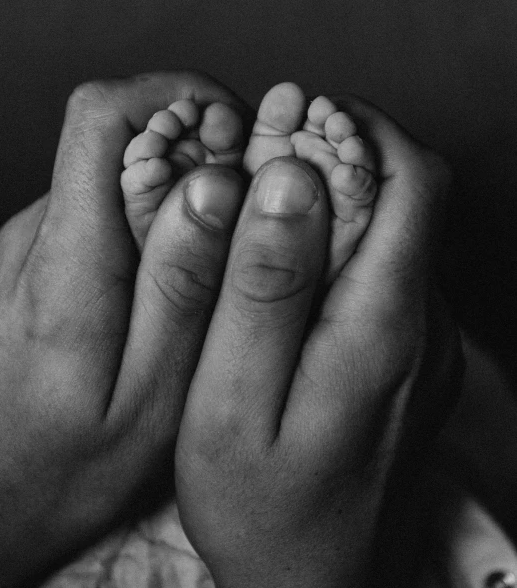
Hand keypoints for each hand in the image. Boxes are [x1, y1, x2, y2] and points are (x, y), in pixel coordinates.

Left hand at [0, 70, 250, 587]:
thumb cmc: (70, 467)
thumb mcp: (150, 398)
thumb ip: (182, 288)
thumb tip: (212, 186)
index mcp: (67, 263)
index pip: (101, 117)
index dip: (174, 96)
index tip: (233, 129)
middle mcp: (35, 238)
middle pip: (113, 139)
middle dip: (191, 147)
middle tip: (248, 203)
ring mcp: (26, 247)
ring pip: (110, 177)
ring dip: (172, 189)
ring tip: (218, 246)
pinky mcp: (30, 263)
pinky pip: (97, 213)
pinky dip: (146, 222)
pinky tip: (170, 278)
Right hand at [175, 93, 456, 587]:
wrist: (311, 585)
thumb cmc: (259, 504)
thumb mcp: (233, 402)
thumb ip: (262, 289)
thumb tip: (284, 184)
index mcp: (384, 326)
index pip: (411, 182)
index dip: (360, 129)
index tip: (298, 116)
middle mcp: (423, 326)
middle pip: (410, 197)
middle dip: (346, 151)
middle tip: (272, 145)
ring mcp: (424, 343)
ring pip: (398, 230)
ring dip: (342, 194)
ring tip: (270, 195)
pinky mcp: (410, 357)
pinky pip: (386, 271)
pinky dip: (344, 239)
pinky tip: (290, 259)